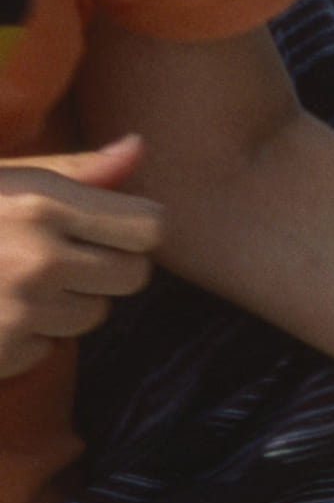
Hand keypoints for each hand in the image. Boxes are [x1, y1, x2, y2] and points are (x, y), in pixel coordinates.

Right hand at [0, 137, 162, 378]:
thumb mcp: (9, 178)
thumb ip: (76, 170)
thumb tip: (139, 148)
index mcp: (45, 205)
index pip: (150, 227)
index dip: (136, 228)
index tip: (112, 227)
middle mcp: (39, 260)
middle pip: (134, 276)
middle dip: (110, 267)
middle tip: (68, 256)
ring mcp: (19, 313)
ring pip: (93, 316)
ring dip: (68, 304)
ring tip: (20, 281)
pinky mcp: (0, 355)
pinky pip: (47, 349)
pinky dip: (28, 338)